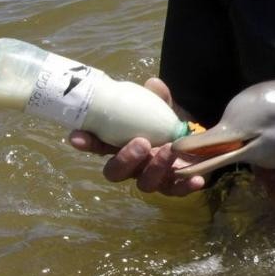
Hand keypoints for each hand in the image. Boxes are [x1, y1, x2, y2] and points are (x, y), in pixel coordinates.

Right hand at [68, 77, 205, 196]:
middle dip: (124, 159)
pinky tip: (196, 180)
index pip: (99, 146)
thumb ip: (158, 98)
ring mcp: (152, 178)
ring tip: (169, 149)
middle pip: (116, 172)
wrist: (198, 142)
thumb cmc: (170, 125)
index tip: (77, 137)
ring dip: (155, 167)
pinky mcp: (174, 186)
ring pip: (145, 183)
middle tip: (141, 142)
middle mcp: (133, 165)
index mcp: (123, 144)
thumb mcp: (164, 109)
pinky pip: (176, 191)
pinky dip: (185, 186)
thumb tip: (153, 84)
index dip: (87, 143)